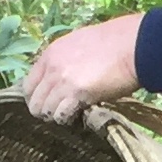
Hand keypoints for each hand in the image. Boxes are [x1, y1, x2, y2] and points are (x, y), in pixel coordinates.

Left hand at [23, 14, 143, 124]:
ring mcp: (62, 80)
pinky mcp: (76, 93)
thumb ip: (65, 60)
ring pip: (45, 111)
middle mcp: (52, 67)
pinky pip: (61, 115)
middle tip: (60, 112)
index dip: (37, 97)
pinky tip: (79, 115)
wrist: (133, 45)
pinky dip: (68, 119)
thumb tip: (62, 77)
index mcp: (51, 53)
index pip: (28, 84)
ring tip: (72, 114)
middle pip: (34, 101)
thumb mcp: (80, 44)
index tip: (48, 102)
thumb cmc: (114, 43)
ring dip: (57, 116)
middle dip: (45, 110)